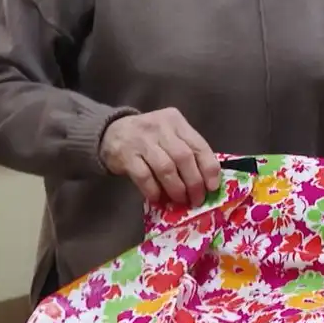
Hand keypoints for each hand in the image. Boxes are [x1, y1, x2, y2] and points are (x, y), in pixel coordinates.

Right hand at [98, 108, 220, 205]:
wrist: (110, 132)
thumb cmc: (149, 138)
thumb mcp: (169, 134)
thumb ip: (186, 150)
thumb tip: (205, 182)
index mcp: (176, 121)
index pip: (199, 145)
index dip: (208, 168)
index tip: (212, 187)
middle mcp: (160, 127)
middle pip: (183, 157)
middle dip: (194, 182)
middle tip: (196, 199)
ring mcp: (142, 140)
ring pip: (166, 168)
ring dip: (176, 188)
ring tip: (180, 201)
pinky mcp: (126, 155)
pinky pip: (144, 176)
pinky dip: (153, 190)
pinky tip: (158, 198)